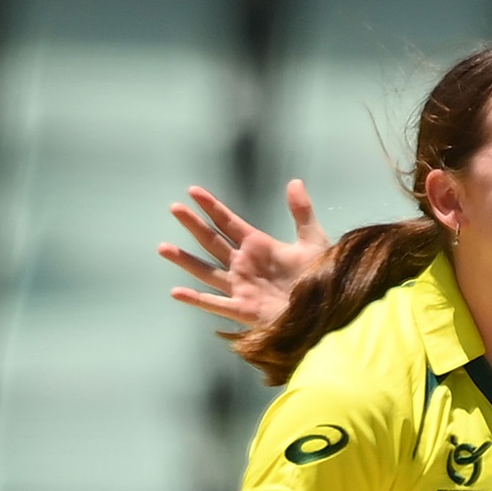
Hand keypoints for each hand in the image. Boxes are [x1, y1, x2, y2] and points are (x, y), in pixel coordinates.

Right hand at [158, 178, 329, 328]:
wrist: (328, 307)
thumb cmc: (322, 276)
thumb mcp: (313, 240)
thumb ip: (302, 212)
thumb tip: (294, 181)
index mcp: (258, 246)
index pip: (228, 223)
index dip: (212, 207)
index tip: (193, 191)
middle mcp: (244, 265)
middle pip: (213, 242)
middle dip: (194, 225)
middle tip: (174, 208)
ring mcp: (242, 287)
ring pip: (207, 272)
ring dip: (185, 260)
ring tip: (163, 248)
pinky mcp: (244, 309)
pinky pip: (215, 304)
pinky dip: (196, 299)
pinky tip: (176, 291)